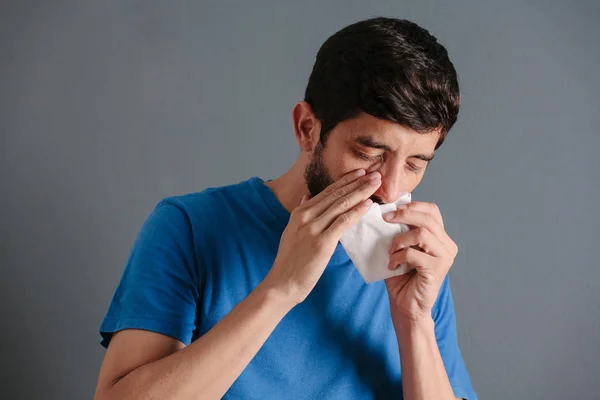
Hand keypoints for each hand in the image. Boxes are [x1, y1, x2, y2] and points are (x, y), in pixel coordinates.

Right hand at [264, 169, 381, 304]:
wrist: (282, 283)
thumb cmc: (289, 261)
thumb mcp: (291, 231)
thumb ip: (301, 212)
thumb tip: (307, 196)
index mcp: (299, 212)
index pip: (327, 192)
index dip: (345, 181)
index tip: (360, 173)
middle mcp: (305, 216)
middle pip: (336, 195)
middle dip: (357, 183)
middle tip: (375, 174)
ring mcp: (313, 228)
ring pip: (341, 205)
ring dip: (361, 192)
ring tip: (376, 184)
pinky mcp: (322, 242)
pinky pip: (343, 222)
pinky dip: (357, 212)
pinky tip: (368, 205)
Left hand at [382, 201, 457, 321]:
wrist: (406, 306)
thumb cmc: (401, 277)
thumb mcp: (400, 248)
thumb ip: (400, 230)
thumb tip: (388, 209)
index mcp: (440, 237)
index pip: (432, 210)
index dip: (412, 205)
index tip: (392, 208)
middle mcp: (447, 246)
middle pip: (427, 218)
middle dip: (403, 214)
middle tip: (385, 219)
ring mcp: (444, 258)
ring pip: (421, 233)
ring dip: (399, 240)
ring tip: (391, 251)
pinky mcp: (436, 270)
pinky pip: (414, 253)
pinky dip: (398, 256)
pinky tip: (392, 265)